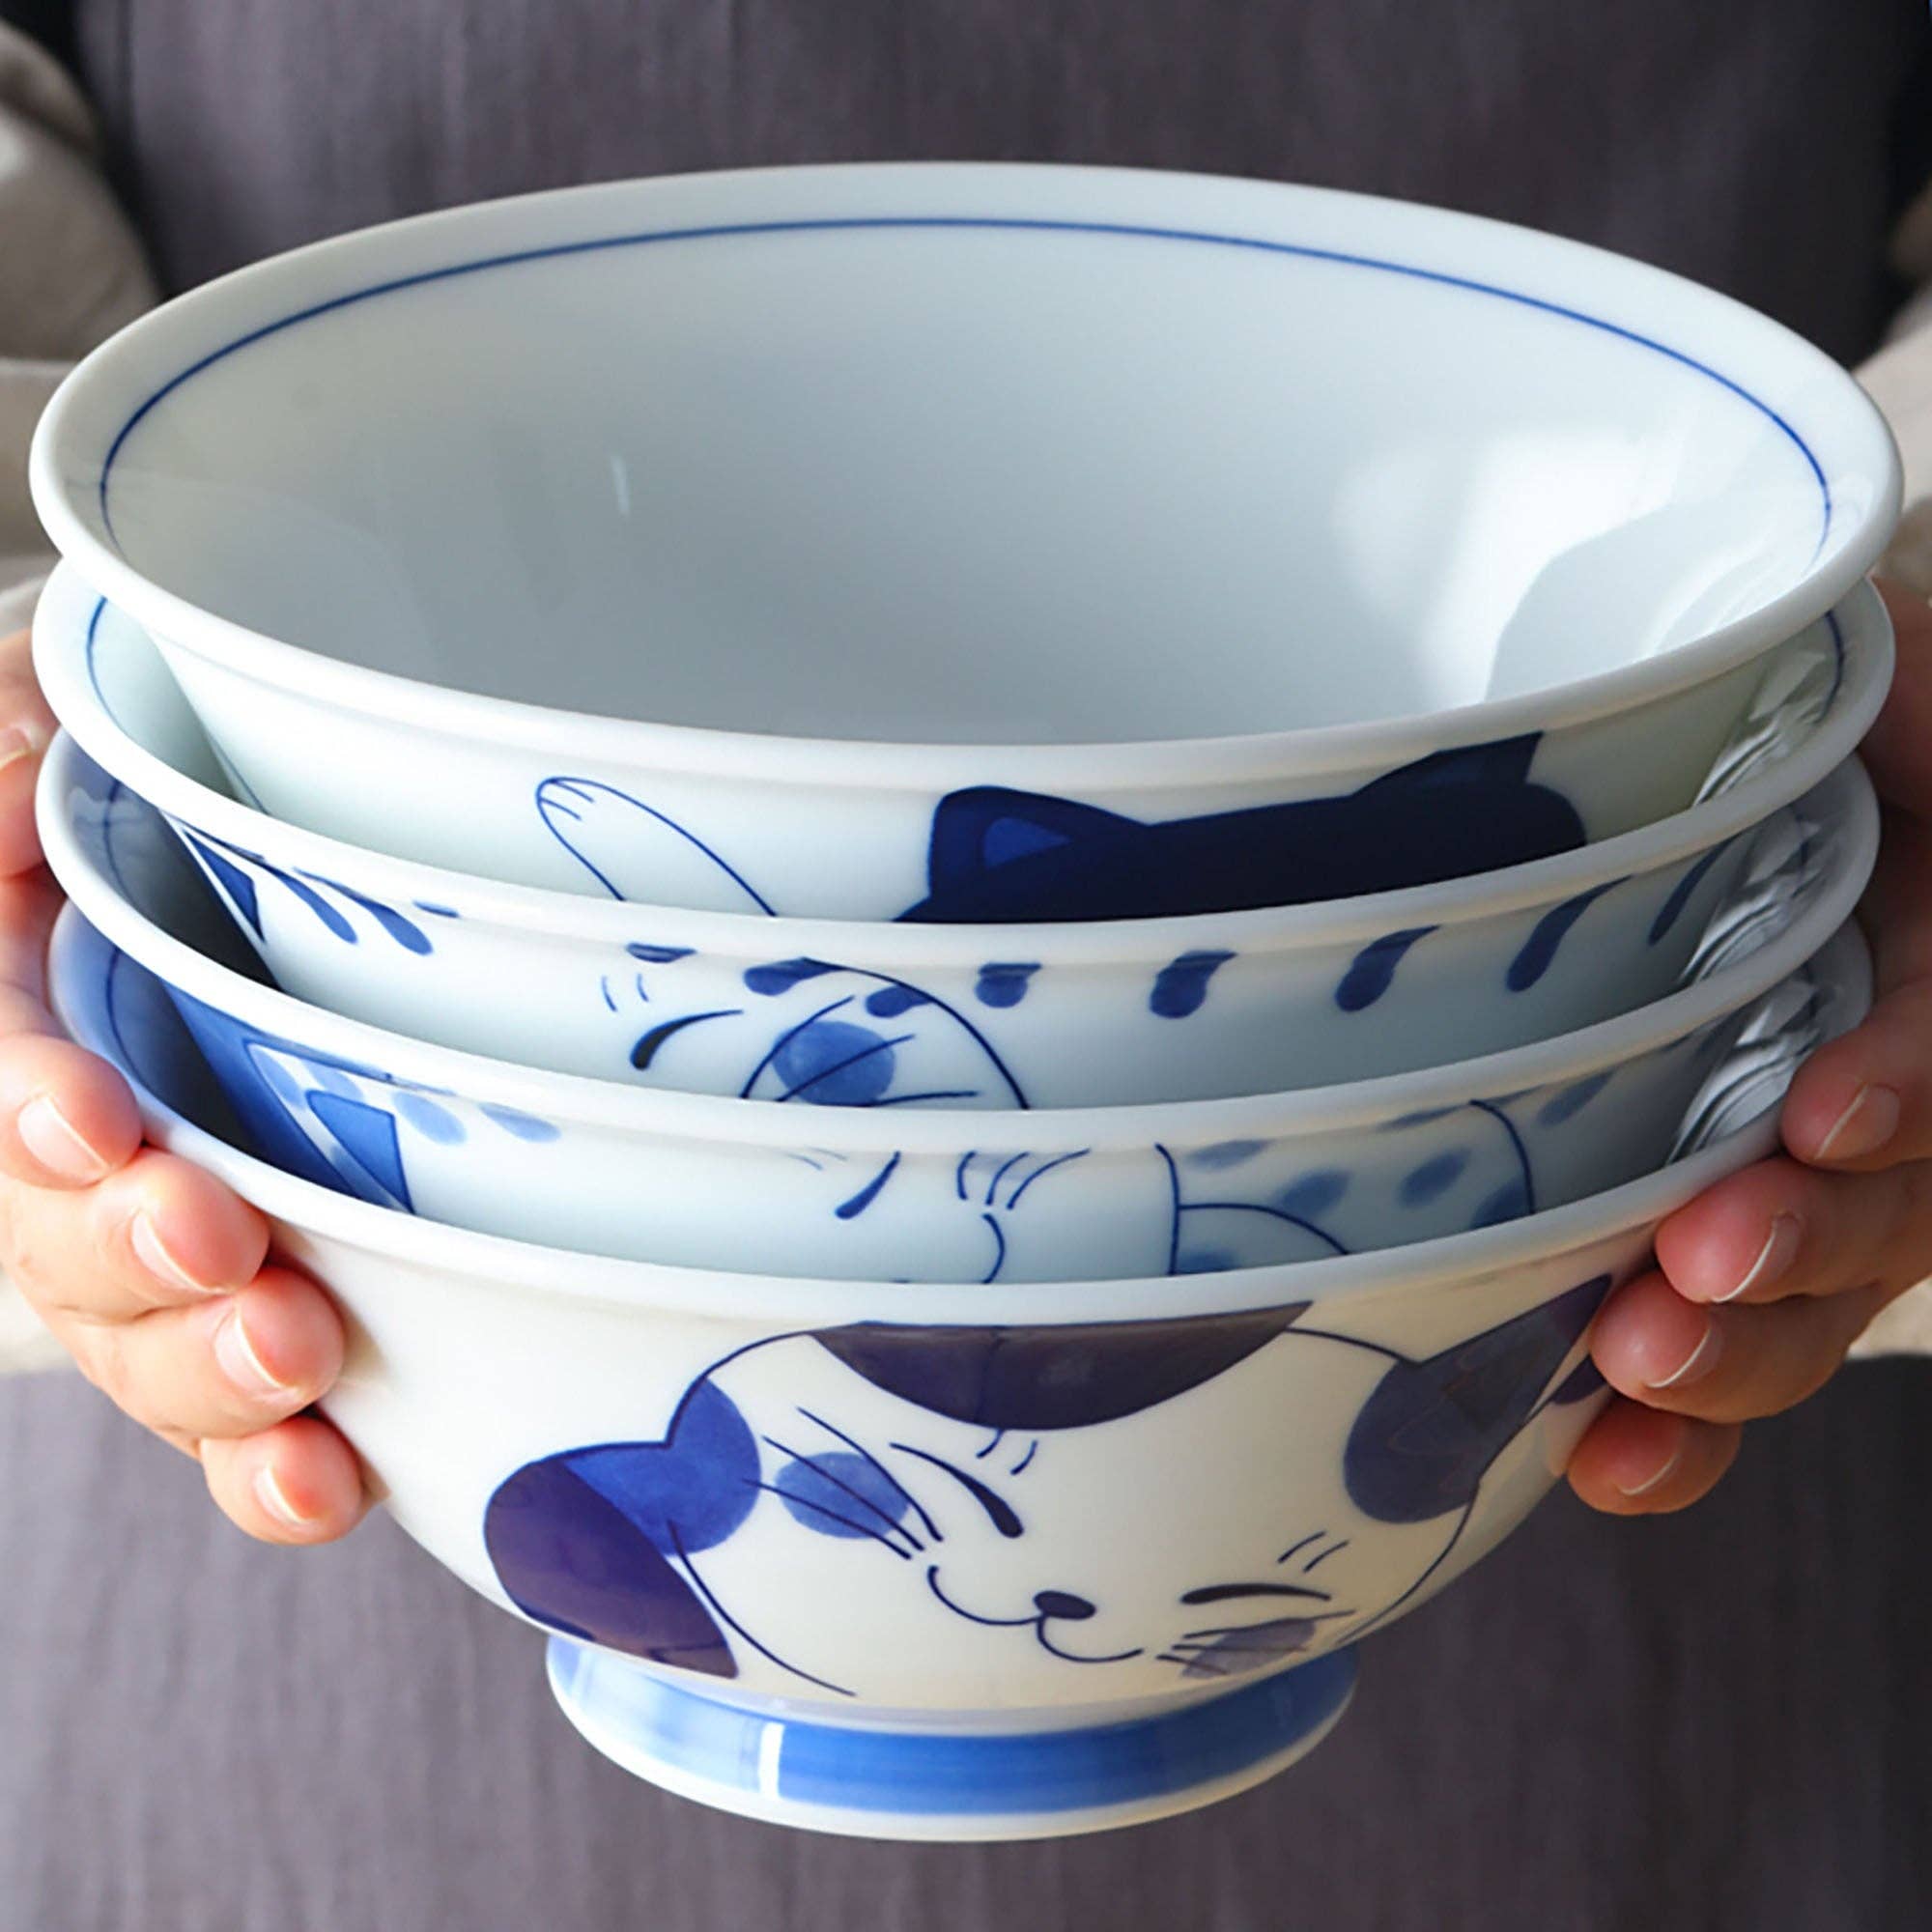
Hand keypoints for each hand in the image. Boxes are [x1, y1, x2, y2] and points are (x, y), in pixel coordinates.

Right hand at [0, 625, 366, 1542]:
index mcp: (16, 1010)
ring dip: (211, 1381)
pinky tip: (325, 1483)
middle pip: (62, 1239)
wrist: (222, 865)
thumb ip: (16, 744)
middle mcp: (66, 1143)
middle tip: (225, 1261)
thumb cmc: (135, 782)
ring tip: (293, 1380)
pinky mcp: (253, 1295)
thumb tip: (20, 741)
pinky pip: (241, 1399)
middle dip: (135, 1263)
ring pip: (148, 1339)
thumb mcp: (56, 723)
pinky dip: (270, 1456)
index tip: (90, 1123)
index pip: (1, 1074)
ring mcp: (154, 1236)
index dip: (31, 1114)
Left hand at [1569, 580, 1931, 1513]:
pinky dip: (1675, 1417)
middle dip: (1804, 1249)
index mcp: (1931, 968)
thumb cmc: (1846, 693)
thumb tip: (1887, 649)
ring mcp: (1830, 1149)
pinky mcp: (1732, 1200)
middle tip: (1700, 1267)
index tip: (1833, 1116)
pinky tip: (1603, 1464)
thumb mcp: (1890, 670)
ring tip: (1632, 1375)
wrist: (1794, 739)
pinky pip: (1729, 1328)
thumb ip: (1906, 685)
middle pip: (1896, 1200)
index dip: (1912, 1088)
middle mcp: (1903, 1069)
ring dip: (1729, 1353)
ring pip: (1812, 1287)